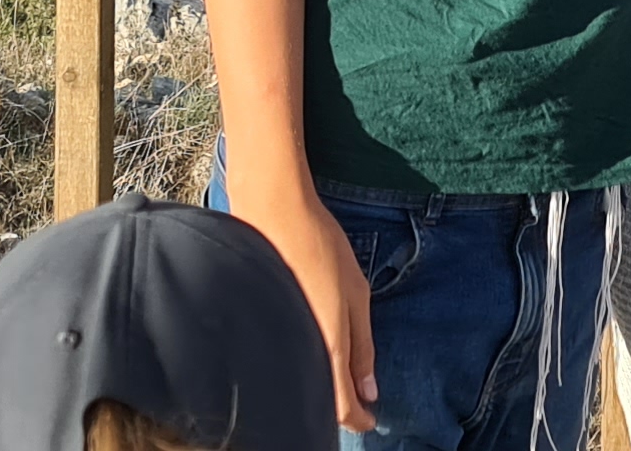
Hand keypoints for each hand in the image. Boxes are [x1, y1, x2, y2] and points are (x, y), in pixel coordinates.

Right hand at [229, 175, 378, 425]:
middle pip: (319, 400)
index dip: (359, 420)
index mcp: (326, 347)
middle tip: (357, 400)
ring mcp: (274, 338)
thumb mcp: (356, 294)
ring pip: (299, 380)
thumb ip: (363, 345)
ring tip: (336, 376)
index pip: (342, 408)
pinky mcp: (258, 325)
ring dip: (318, 385)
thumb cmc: (319, 245)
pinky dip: (299, 365)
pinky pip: (282, 360)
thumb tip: (370, 391)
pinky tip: (307, 351)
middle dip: (339, 406)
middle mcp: (296, 351)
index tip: (372, 421)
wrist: (271, 208)